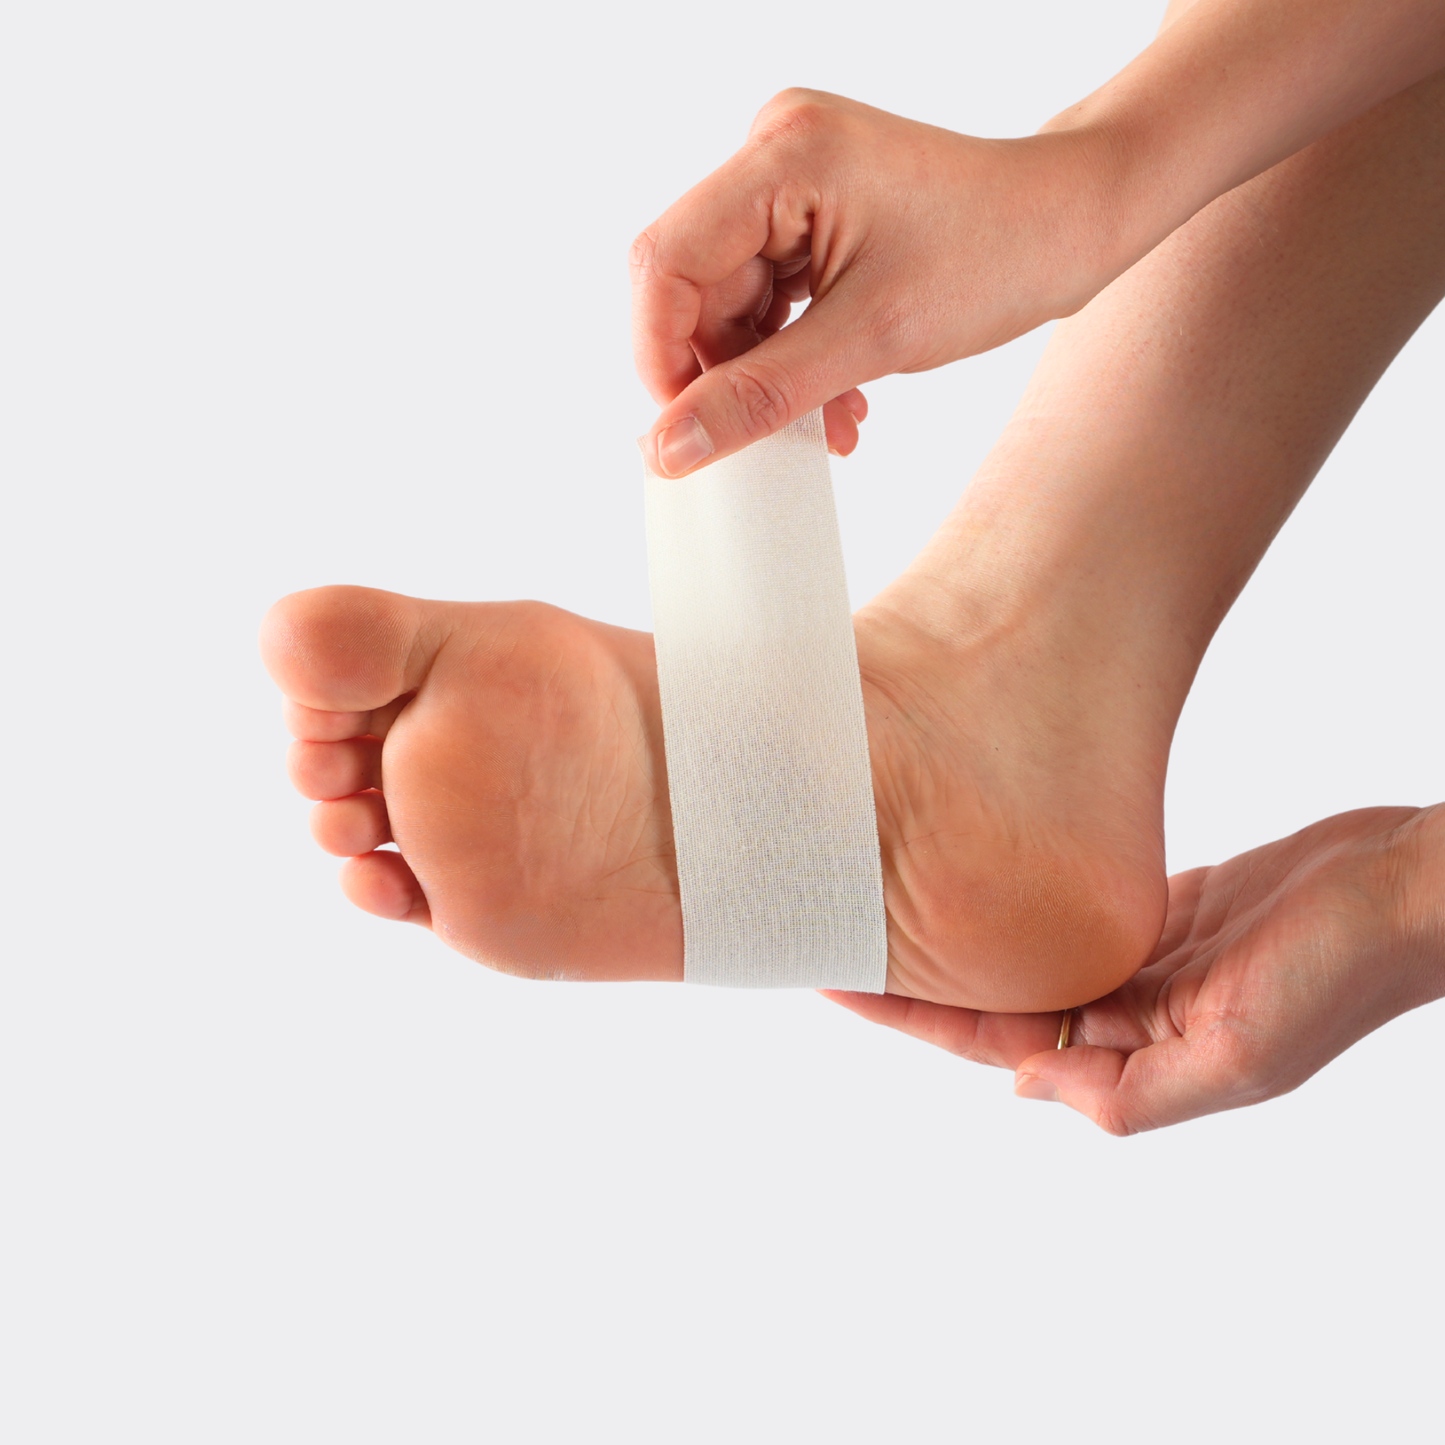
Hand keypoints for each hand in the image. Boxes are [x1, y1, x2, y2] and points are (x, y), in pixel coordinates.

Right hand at [631, 89, 1121, 475]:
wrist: (1074, 223)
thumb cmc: (997, 254)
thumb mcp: (870, 339)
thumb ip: (758, 396)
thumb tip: (667, 449)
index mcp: (783, 154)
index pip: (666, 261)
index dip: (660, 357)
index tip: (682, 433)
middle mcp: (774, 152)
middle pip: (693, 285)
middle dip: (724, 372)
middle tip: (766, 435)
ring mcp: (791, 182)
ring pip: (729, 302)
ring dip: (764, 375)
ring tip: (826, 422)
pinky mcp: (809, 212)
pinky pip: (767, 298)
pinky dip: (790, 356)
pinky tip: (835, 397)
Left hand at [825, 806, 1444, 1133]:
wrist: (1410, 887)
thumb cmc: (1342, 971)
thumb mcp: (1244, 1058)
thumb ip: (1134, 1093)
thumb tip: (1028, 1091)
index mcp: (1136, 1053)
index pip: (996, 1037)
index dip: (914, 1011)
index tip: (840, 978)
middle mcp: (1130, 1011)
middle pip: (996, 994)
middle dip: (918, 969)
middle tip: (834, 922)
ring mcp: (1146, 957)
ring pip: (1027, 948)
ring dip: (961, 927)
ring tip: (888, 891)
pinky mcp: (1168, 908)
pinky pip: (1076, 907)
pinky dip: (1020, 894)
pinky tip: (971, 869)